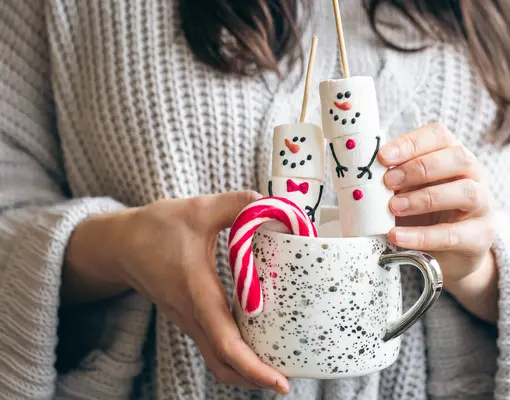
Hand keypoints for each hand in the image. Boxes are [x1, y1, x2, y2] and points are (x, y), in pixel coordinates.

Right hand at [64, 191, 289, 393]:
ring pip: (218, 360)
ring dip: (246, 371)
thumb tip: (273, 205)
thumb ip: (238, 204)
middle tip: (287, 381)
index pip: (225, 343)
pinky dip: (235, 356)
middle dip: (255, 379)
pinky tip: (257, 344)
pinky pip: (214, 347)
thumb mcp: (199, 209)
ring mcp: (189, 321)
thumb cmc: (156, 228)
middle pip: (224, 364)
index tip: (279, 383)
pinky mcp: (189, 318)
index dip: (253, 367)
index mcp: (196, 293)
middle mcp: (192, 316)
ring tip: (278, 368)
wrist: (120, 245)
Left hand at [378, 123, 497, 321]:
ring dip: (425, 198)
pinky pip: (455, 234)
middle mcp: (475, 176)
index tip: (383, 156)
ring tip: (393, 207)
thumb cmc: (425, 216)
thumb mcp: (408, 192)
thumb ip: (393, 180)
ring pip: (466, 192)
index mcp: (454, 157)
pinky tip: (398, 236)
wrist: (448, 255)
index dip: (411, 143)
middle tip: (388, 181)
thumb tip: (360, 173)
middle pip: (459, 158)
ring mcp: (483, 206)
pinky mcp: (480, 237)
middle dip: (420, 167)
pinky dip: (423, 236)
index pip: (440, 136)